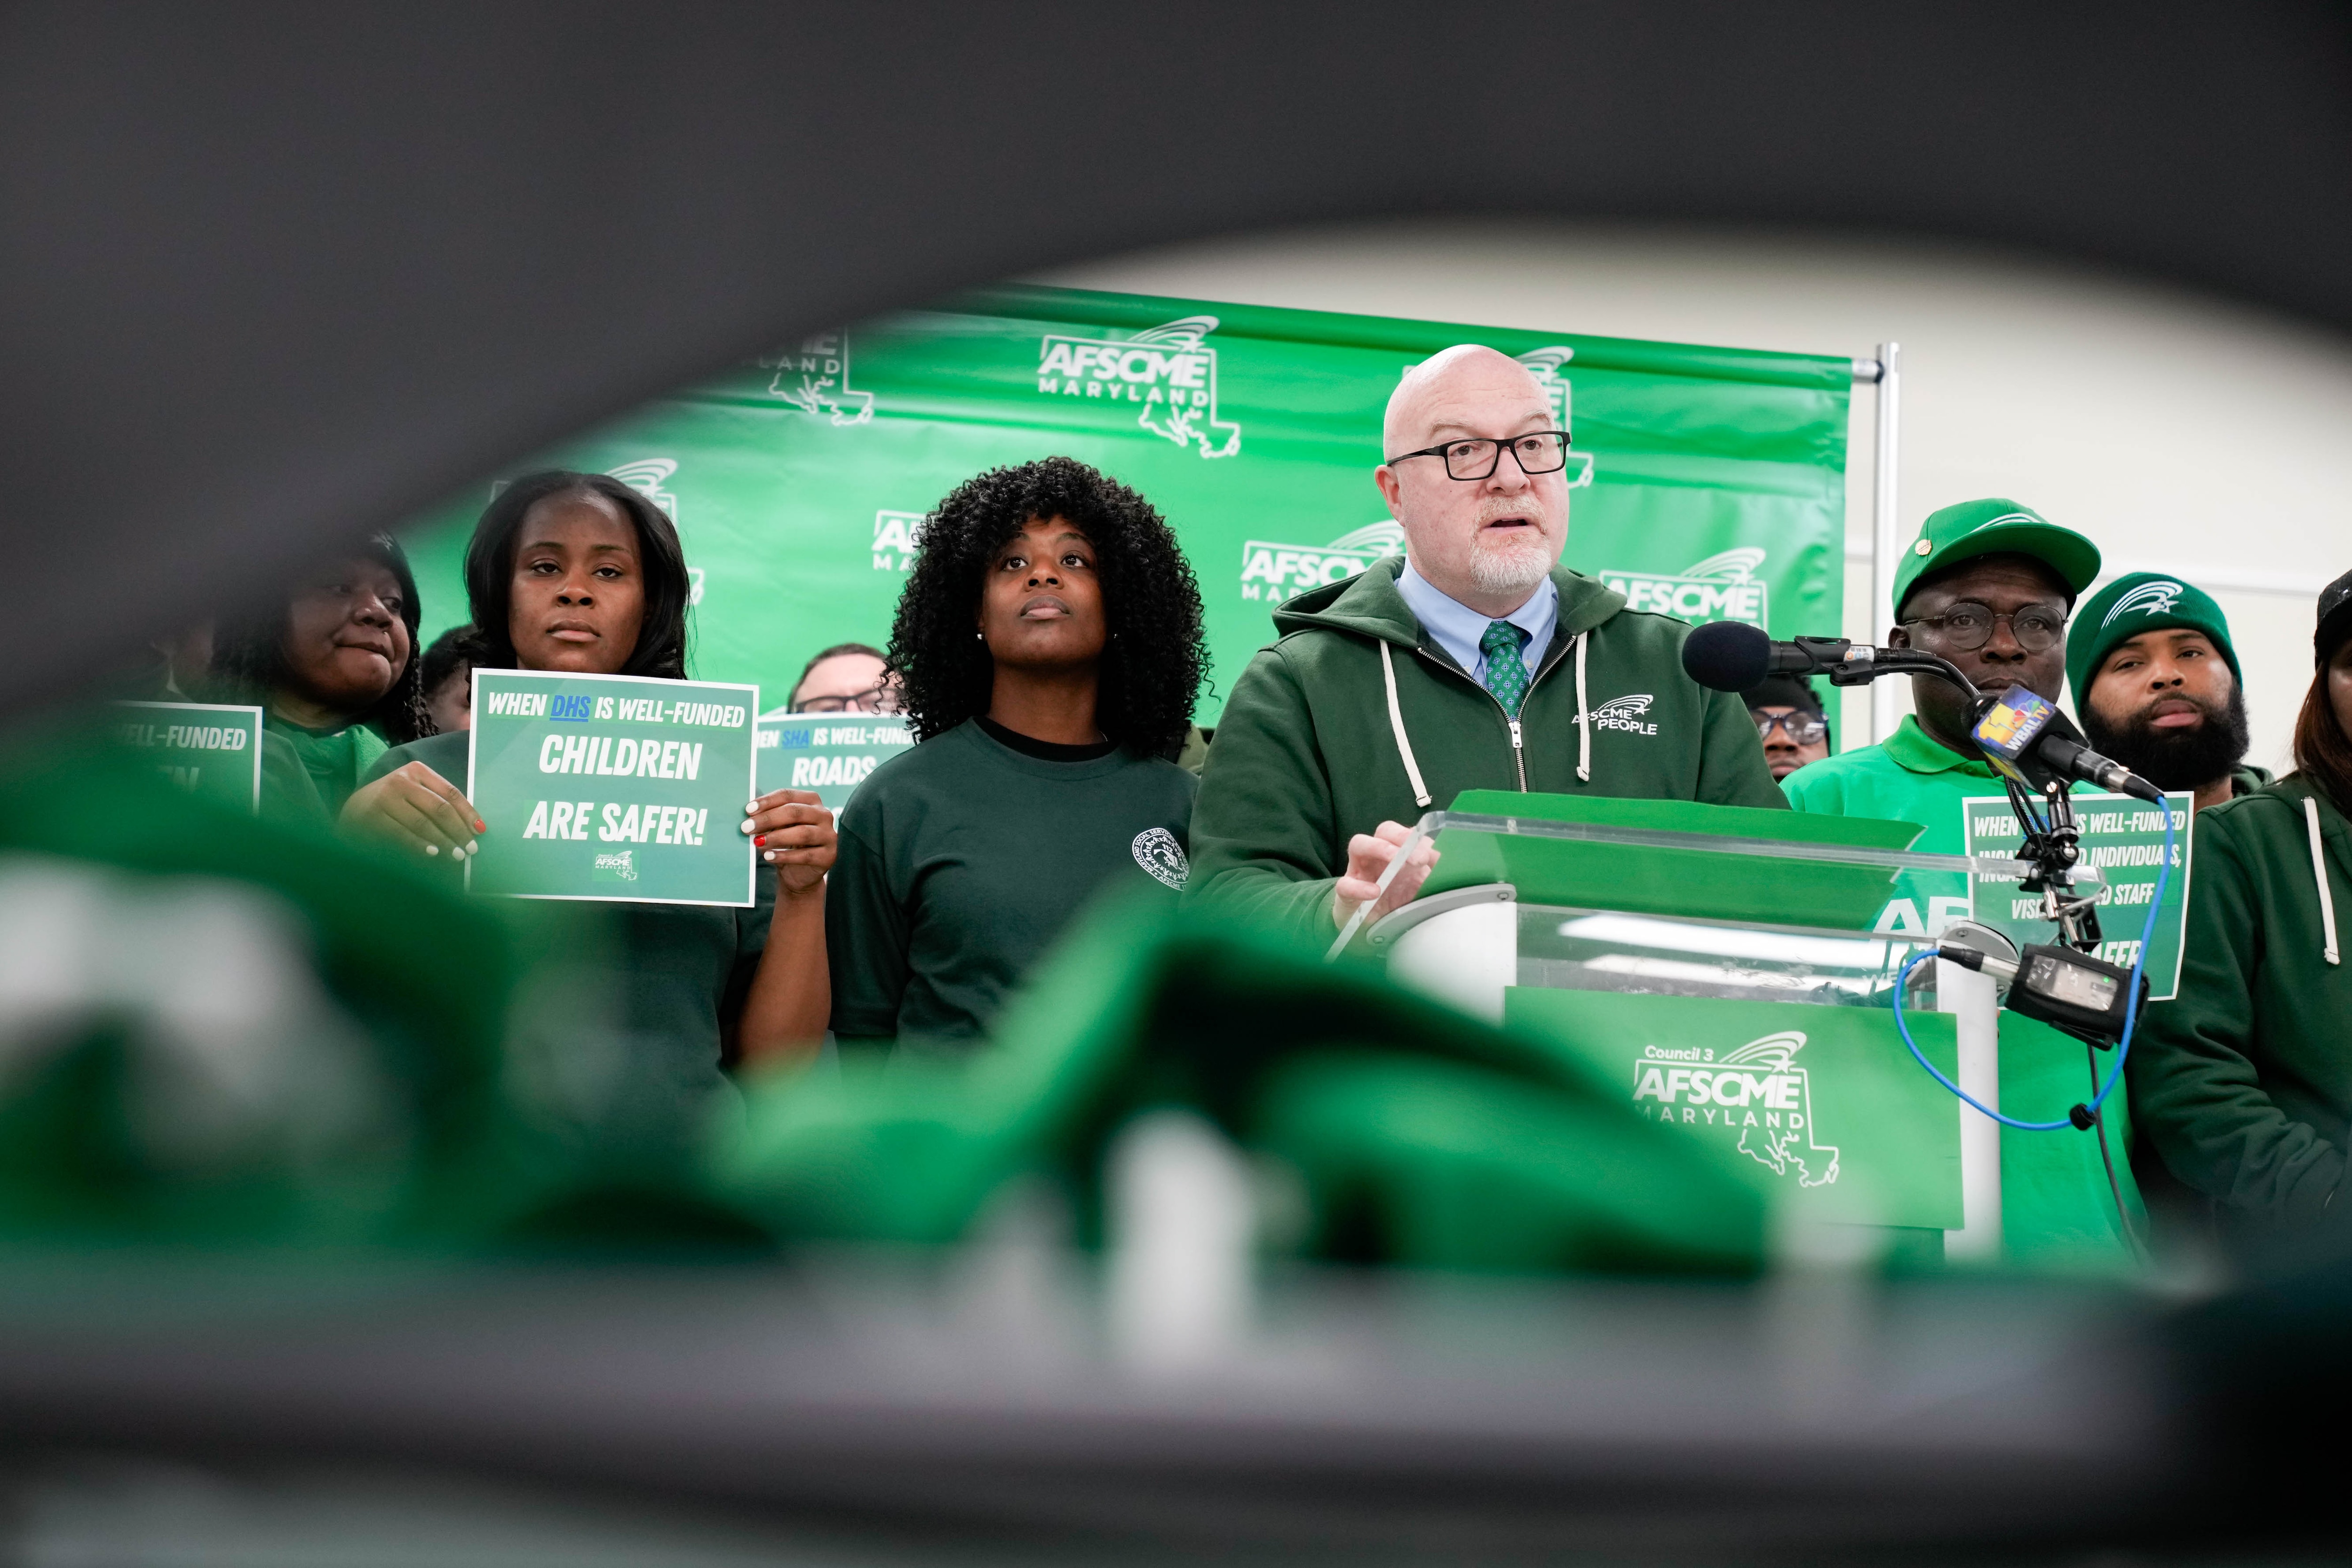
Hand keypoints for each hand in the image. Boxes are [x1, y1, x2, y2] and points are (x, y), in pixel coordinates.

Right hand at [340, 762, 482, 859]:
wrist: (354, 809)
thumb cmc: (395, 803)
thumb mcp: (416, 794)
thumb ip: (439, 803)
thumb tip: (472, 827)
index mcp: (417, 771)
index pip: (450, 793)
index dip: (467, 813)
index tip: (480, 831)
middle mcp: (400, 781)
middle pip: (439, 808)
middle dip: (458, 830)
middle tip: (470, 849)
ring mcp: (385, 798)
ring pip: (422, 823)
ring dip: (443, 841)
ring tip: (456, 855)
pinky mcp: (372, 816)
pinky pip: (402, 834)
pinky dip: (420, 845)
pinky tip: (433, 854)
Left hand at [742, 789, 835, 897]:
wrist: (799, 873)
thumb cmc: (786, 844)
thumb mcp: (776, 827)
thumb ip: (767, 817)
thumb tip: (749, 814)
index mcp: (811, 801)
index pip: (788, 795)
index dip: (767, 801)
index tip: (748, 810)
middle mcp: (824, 815)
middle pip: (795, 812)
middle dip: (768, 819)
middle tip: (747, 827)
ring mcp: (829, 835)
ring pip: (802, 832)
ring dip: (776, 837)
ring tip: (757, 842)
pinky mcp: (829, 856)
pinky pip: (806, 855)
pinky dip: (785, 855)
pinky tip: (769, 856)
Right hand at [1332, 819, 1439, 929]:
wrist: (1372, 933)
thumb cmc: (1396, 905)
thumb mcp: (1419, 890)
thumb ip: (1432, 876)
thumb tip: (1447, 863)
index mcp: (1398, 853)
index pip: (1407, 833)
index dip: (1420, 839)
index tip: (1433, 855)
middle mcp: (1377, 857)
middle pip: (1384, 831)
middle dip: (1402, 837)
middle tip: (1419, 858)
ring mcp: (1359, 872)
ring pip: (1358, 844)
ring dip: (1379, 848)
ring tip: (1396, 860)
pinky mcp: (1346, 894)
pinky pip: (1345, 884)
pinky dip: (1359, 887)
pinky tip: (1374, 892)